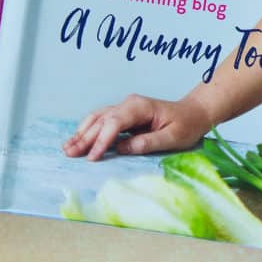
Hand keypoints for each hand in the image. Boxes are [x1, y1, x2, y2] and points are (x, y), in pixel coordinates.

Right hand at [62, 93, 207, 160]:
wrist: (194, 113)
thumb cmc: (187, 125)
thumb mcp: (173, 137)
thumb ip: (148, 142)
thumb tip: (123, 148)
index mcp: (140, 107)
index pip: (114, 123)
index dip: (102, 140)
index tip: (93, 157)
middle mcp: (129, 104)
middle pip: (101, 120)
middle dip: (85, 138)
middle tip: (69, 154)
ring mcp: (125, 108)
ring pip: (97, 119)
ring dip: (82, 133)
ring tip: (67, 148)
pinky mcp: (124, 116)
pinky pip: (102, 121)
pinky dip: (88, 130)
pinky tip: (78, 140)